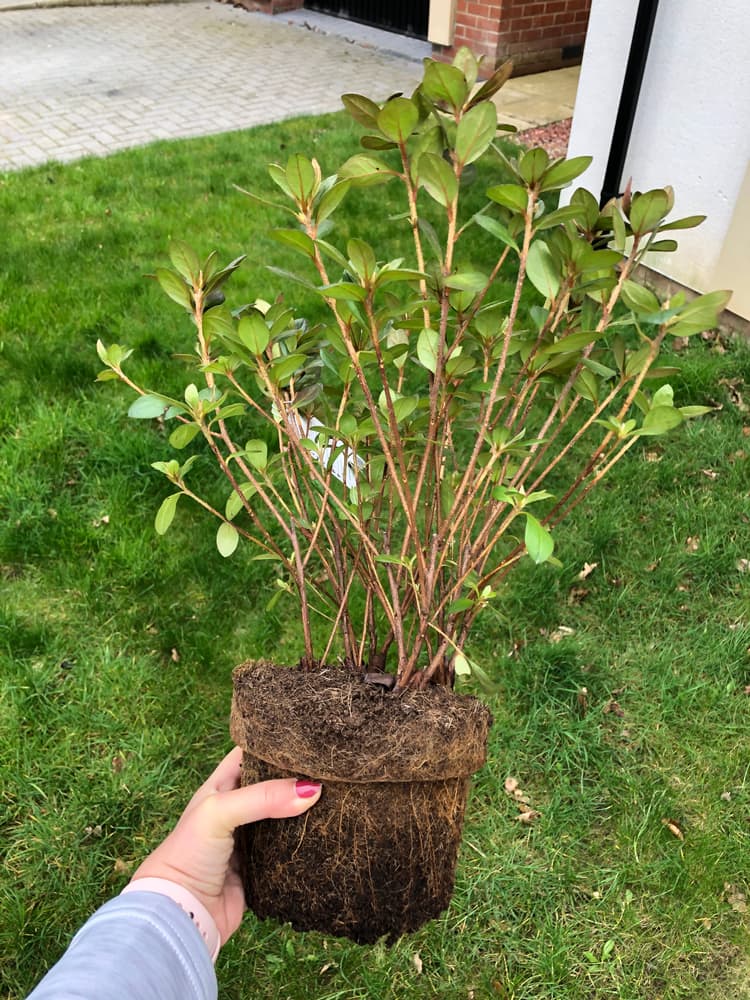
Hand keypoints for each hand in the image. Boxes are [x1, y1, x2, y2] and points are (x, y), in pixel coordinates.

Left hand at [129, 747, 320, 944]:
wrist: (181, 913)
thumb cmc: (190, 852)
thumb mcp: (220, 811)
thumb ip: (263, 797)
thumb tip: (312, 790)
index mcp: (222, 787)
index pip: (252, 754)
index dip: (276, 746)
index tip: (310, 739)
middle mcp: (238, 810)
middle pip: (275, 786)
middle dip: (299, 779)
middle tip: (334, 768)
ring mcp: (251, 839)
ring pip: (286, 819)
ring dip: (306, 813)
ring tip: (340, 797)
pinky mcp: (263, 869)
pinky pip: (290, 851)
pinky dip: (306, 845)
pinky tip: (330, 834)